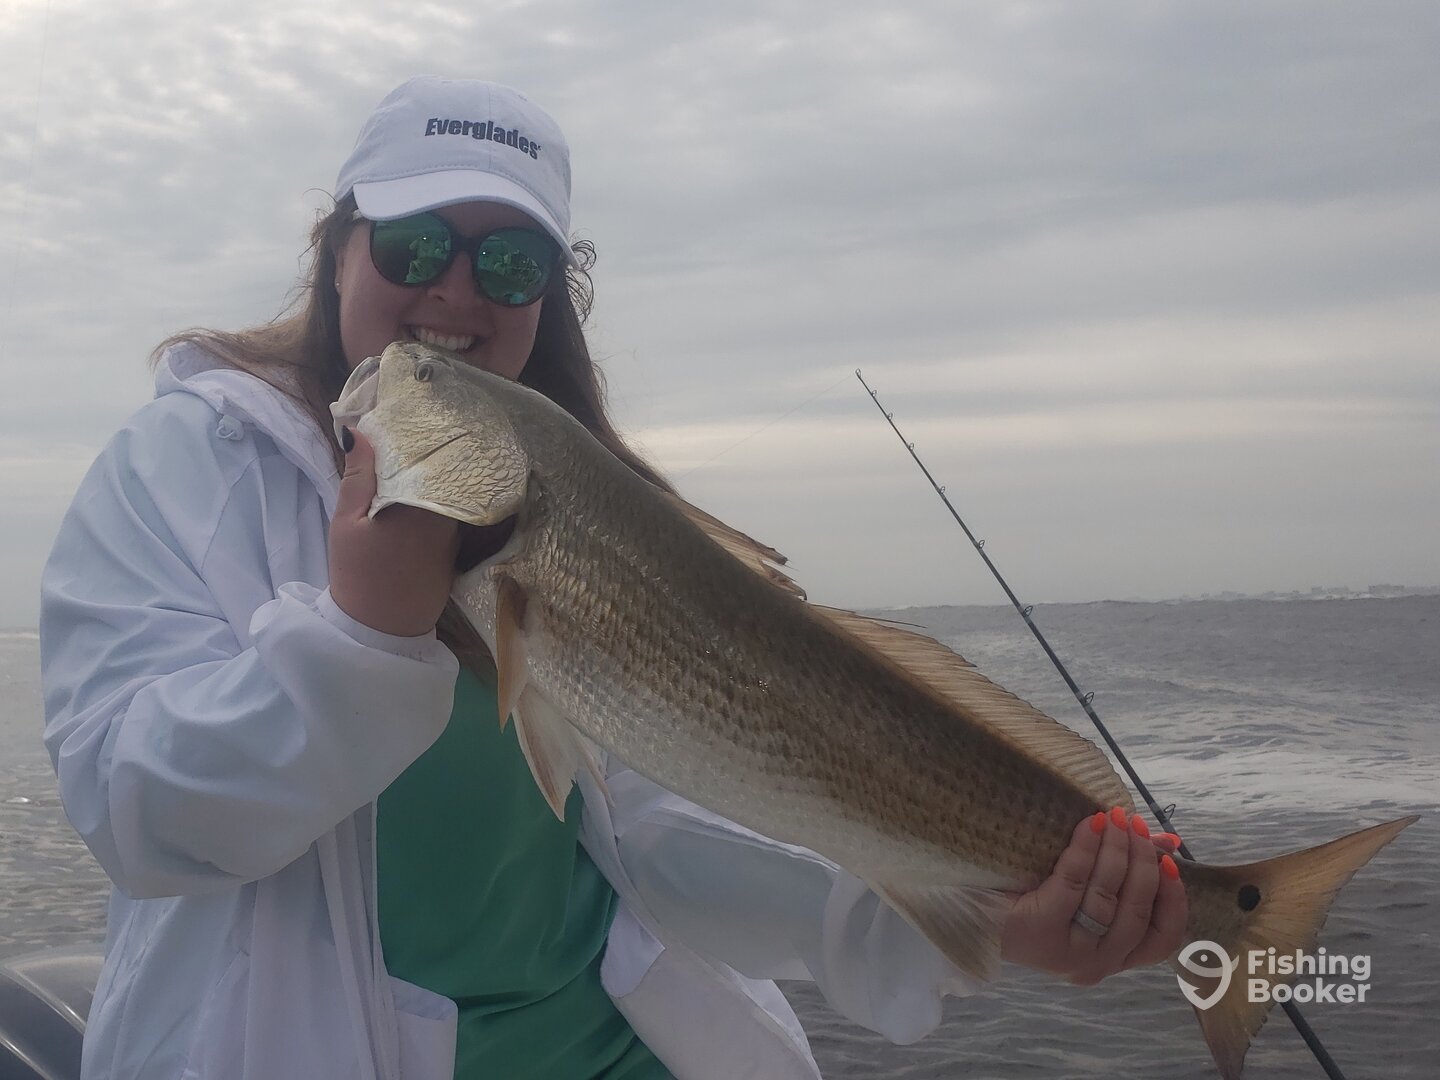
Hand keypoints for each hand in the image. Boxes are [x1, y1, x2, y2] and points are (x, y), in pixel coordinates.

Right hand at [328, 427, 459, 636]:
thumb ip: (358, 476)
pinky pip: (450, 512)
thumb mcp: (347, 522)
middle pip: (444, 472)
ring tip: (420, 449)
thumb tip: (360, 431)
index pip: (430, 456)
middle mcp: (447, 515)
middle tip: (415, 426)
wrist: (381, 628)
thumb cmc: (358, 573)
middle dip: (431, 451)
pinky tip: (424, 488)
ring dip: (436, 474)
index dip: (422, 433)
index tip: (412, 413)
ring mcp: (455, 532)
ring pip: (449, 492)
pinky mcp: (456, 548)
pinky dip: (439, 498)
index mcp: (420, 504)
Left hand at [1000, 809, 1187, 983]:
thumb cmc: (1029, 894)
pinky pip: (1074, 884)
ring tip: (1113, 818)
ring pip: (1109, 899)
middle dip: (1141, 862)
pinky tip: (1088, 824)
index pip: (1162, 940)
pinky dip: (1086, 850)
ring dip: (1117, 852)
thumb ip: (1128, 871)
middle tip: (1133, 824)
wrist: (969, 906)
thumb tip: (1170, 843)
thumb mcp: (1085, 887)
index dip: (1173, 899)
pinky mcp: (1042, 931)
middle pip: (1137, 913)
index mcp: (1113, 958)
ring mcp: (1069, 953)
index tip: (1169, 861)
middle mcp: (1096, 965)